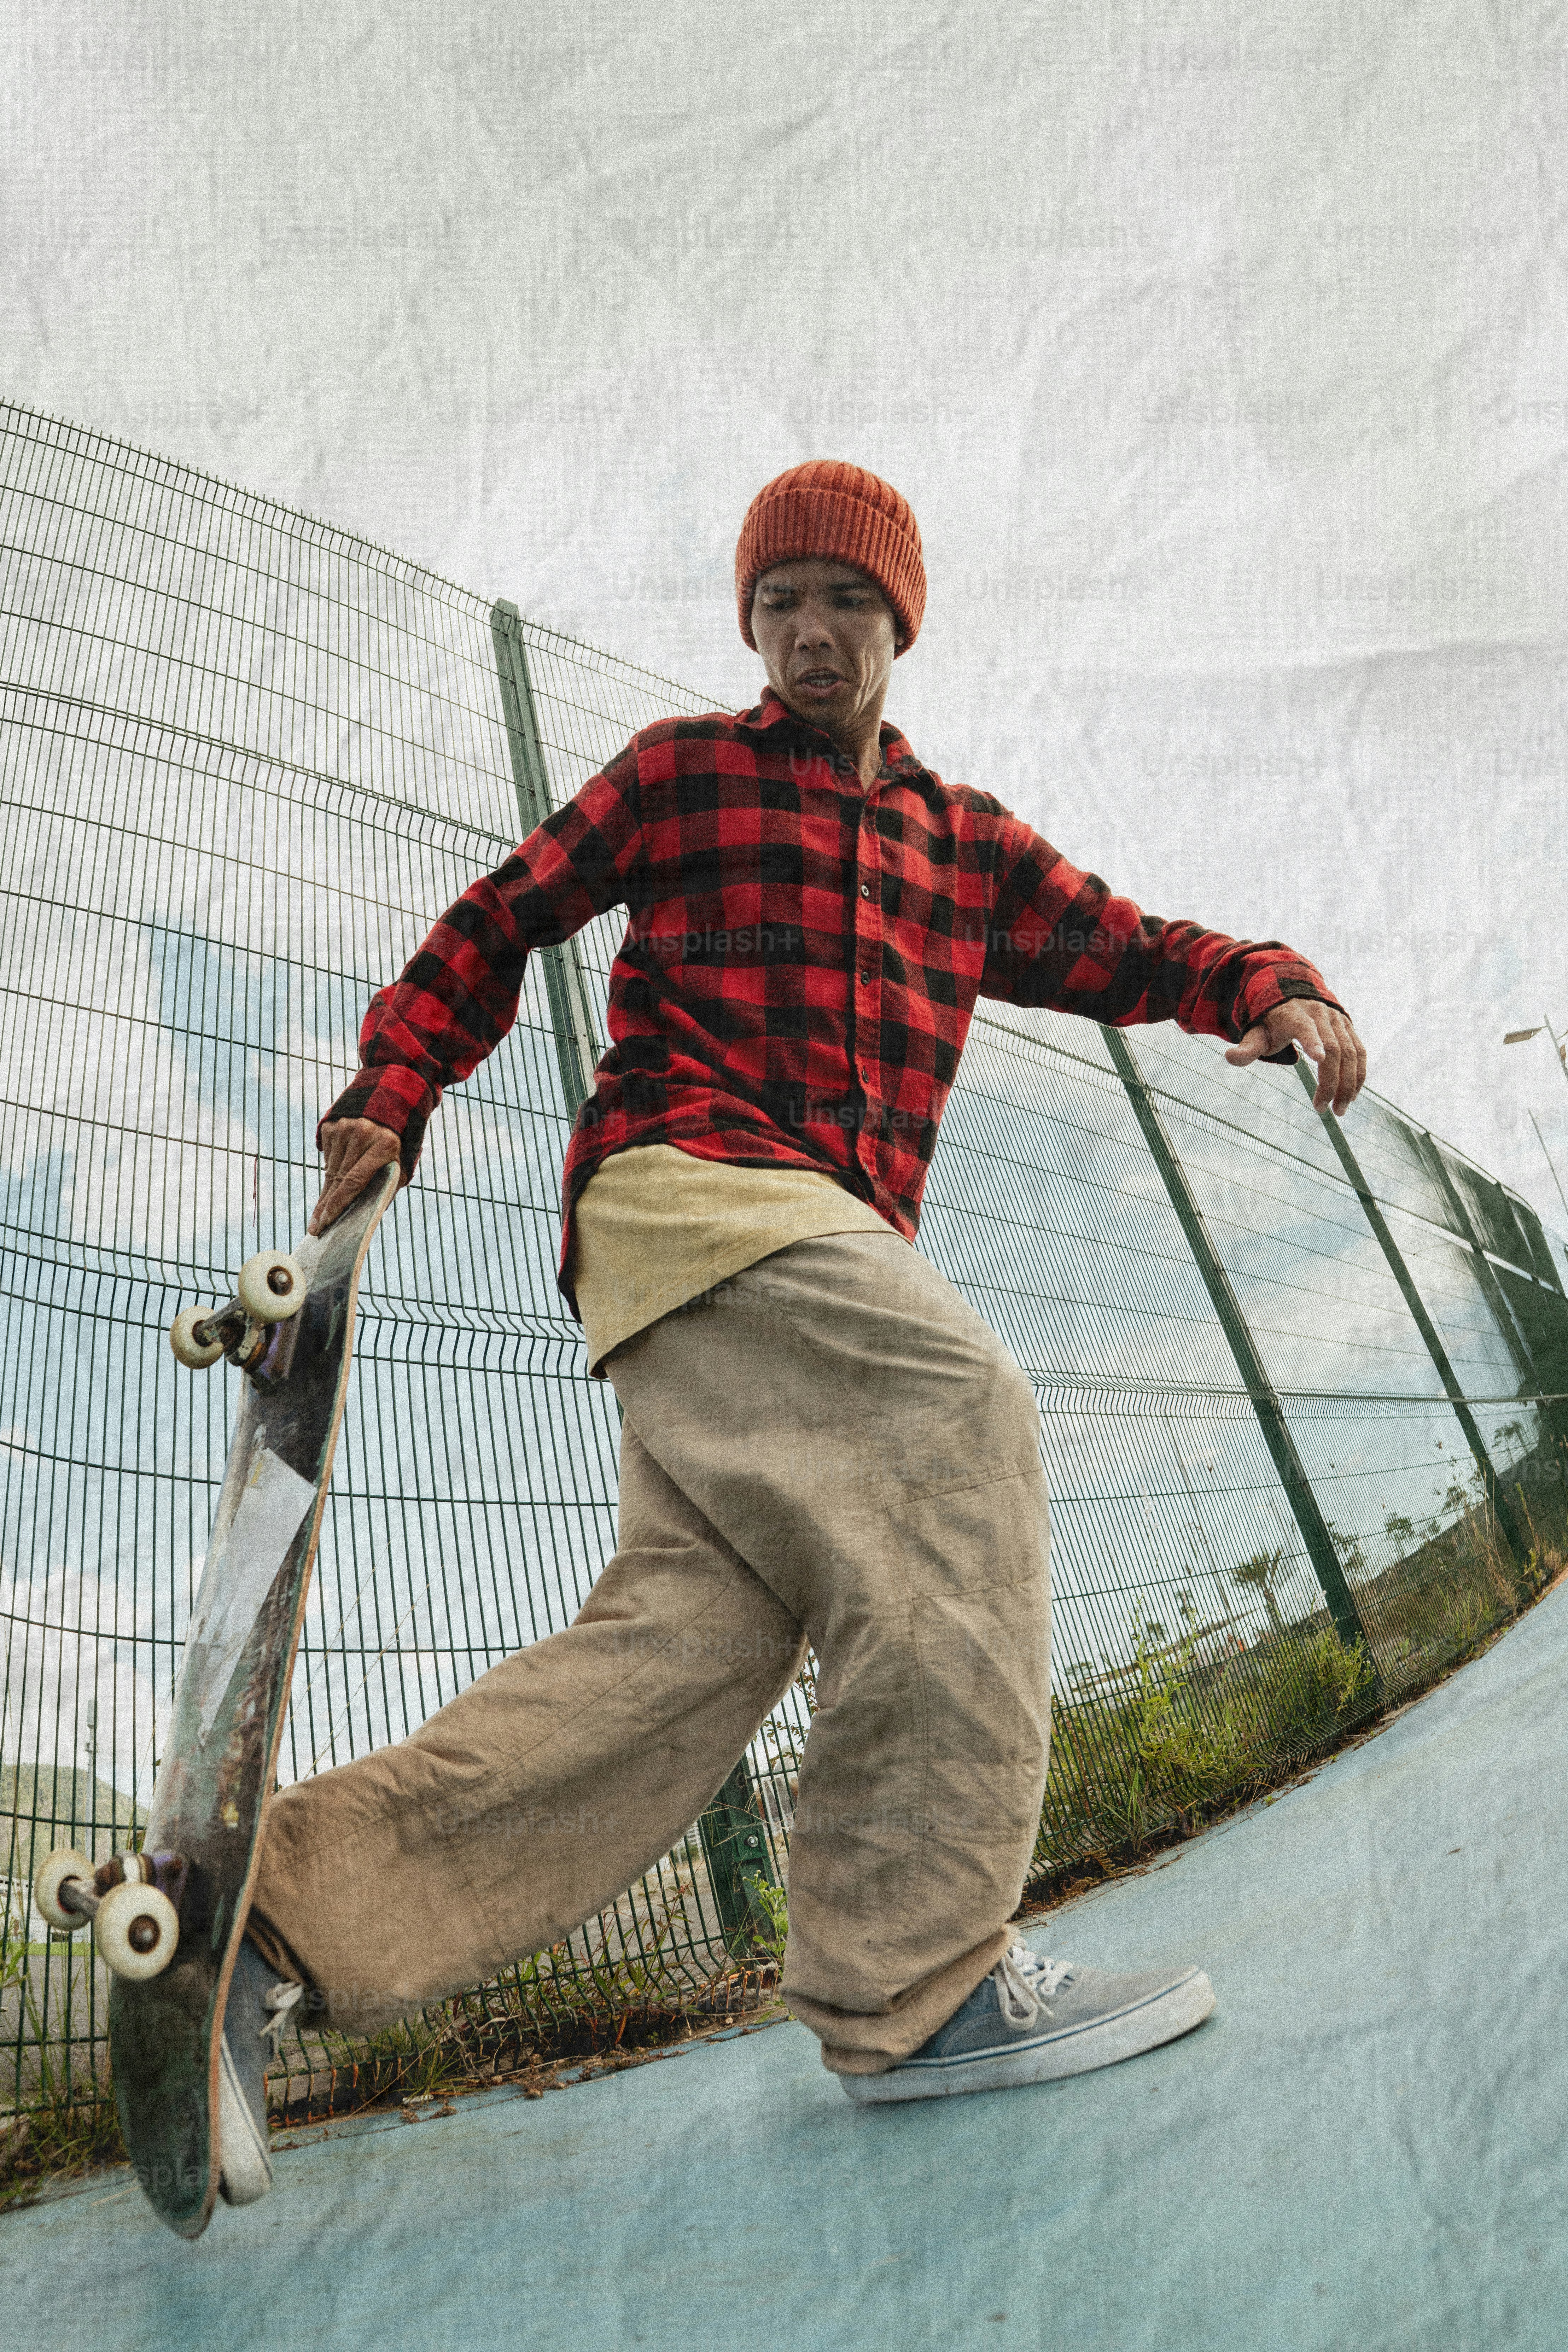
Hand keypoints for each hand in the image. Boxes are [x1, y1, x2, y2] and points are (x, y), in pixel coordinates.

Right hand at [309, 1118, 403, 1234]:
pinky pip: (327, 1157)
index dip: (338, 1203)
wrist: (390, 1101)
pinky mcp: (332, 1125)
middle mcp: (362, 1134)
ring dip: (327, 1192)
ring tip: (321, 1213)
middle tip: (315, 1228)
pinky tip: (336, 1178)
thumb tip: (366, 1215)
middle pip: (338, 1179)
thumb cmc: (399, 1142)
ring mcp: (344, 1127)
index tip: (325, 1221)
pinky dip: (331, 1169)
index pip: (355, 1181)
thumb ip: (388, 1186)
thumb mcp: (402, 1164)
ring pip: (330, 1169)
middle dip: (325, 1207)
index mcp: (384, 1145)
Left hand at [1225, 1001, 1366, 1114]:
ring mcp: (1338, 1022)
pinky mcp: (1350, 1029)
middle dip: (1331, 1082)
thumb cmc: (1272, 1022)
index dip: (1312, 1041)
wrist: (1294, 998)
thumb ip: (1247, 1047)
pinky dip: (1359, 1076)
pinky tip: (1352, 1096)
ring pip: (1351, 1053)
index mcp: (1295, 1015)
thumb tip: (1228, 1057)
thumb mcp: (1257, 1033)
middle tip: (1323, 1109)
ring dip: (1348, 1084)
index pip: (1305, 1028)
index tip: (1318, 1058)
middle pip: (1334, 1049)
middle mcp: (1321, 1015)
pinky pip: (1360, 1053)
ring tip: (1339, 1110)